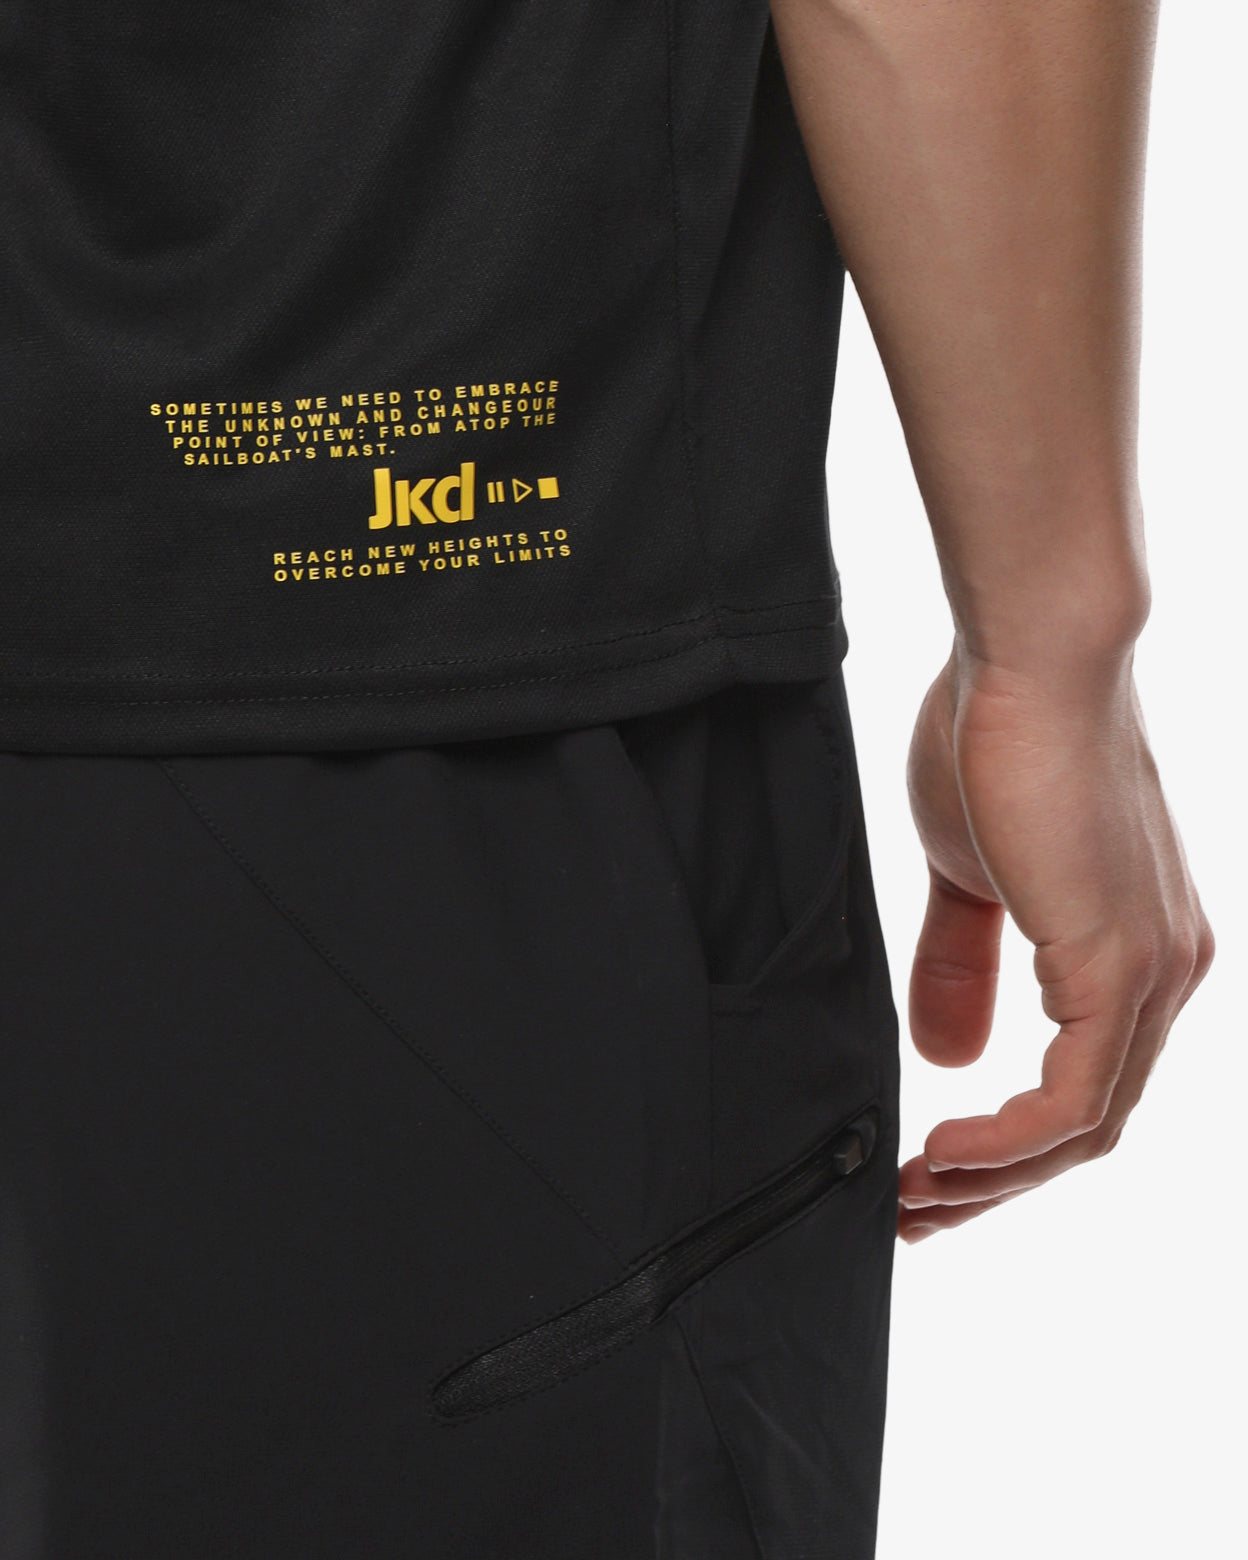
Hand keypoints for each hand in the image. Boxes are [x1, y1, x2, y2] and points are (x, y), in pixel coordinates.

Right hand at [897, 648, 1212, 1241]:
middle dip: (996, 1182)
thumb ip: (962, 967)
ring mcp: (1154, 974)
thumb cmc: (995, 742)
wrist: (1029, 659)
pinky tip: (946, 1150)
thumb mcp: (967, 879)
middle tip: (915, 1211)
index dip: (1006, 1144)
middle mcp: (1167, 974)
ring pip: (1087, 1126)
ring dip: (995, 1176)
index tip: (927, 1167)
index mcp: (1137, 952)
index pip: (1085, 1085)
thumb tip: (949, 1056)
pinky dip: (1008, 1143)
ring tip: (916, 1194)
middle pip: (1090, 1124)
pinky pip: (1074, 1099)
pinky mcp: (1122, 966)